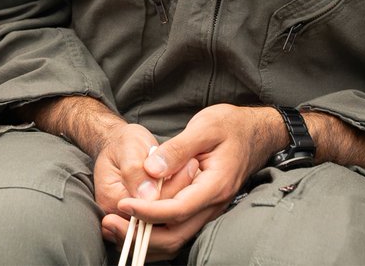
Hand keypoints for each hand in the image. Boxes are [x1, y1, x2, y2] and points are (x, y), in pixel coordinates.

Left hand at [102, 104, 283, 261]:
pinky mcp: (200, 207)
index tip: (122, 203)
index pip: (178, 210)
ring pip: (175, 238)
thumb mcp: (205, 127)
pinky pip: (176, 229)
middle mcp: (213, 204)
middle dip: (140, 234)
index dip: (148, 211)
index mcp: (215, 185)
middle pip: (175, 235)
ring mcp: (207, 209)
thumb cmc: (230, 125)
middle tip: (109, 222)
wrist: (255, 131)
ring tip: (113, 224)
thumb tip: (151, 169)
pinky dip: (152, 231)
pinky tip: (131, 221)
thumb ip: (178, 149)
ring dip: (143, 238)